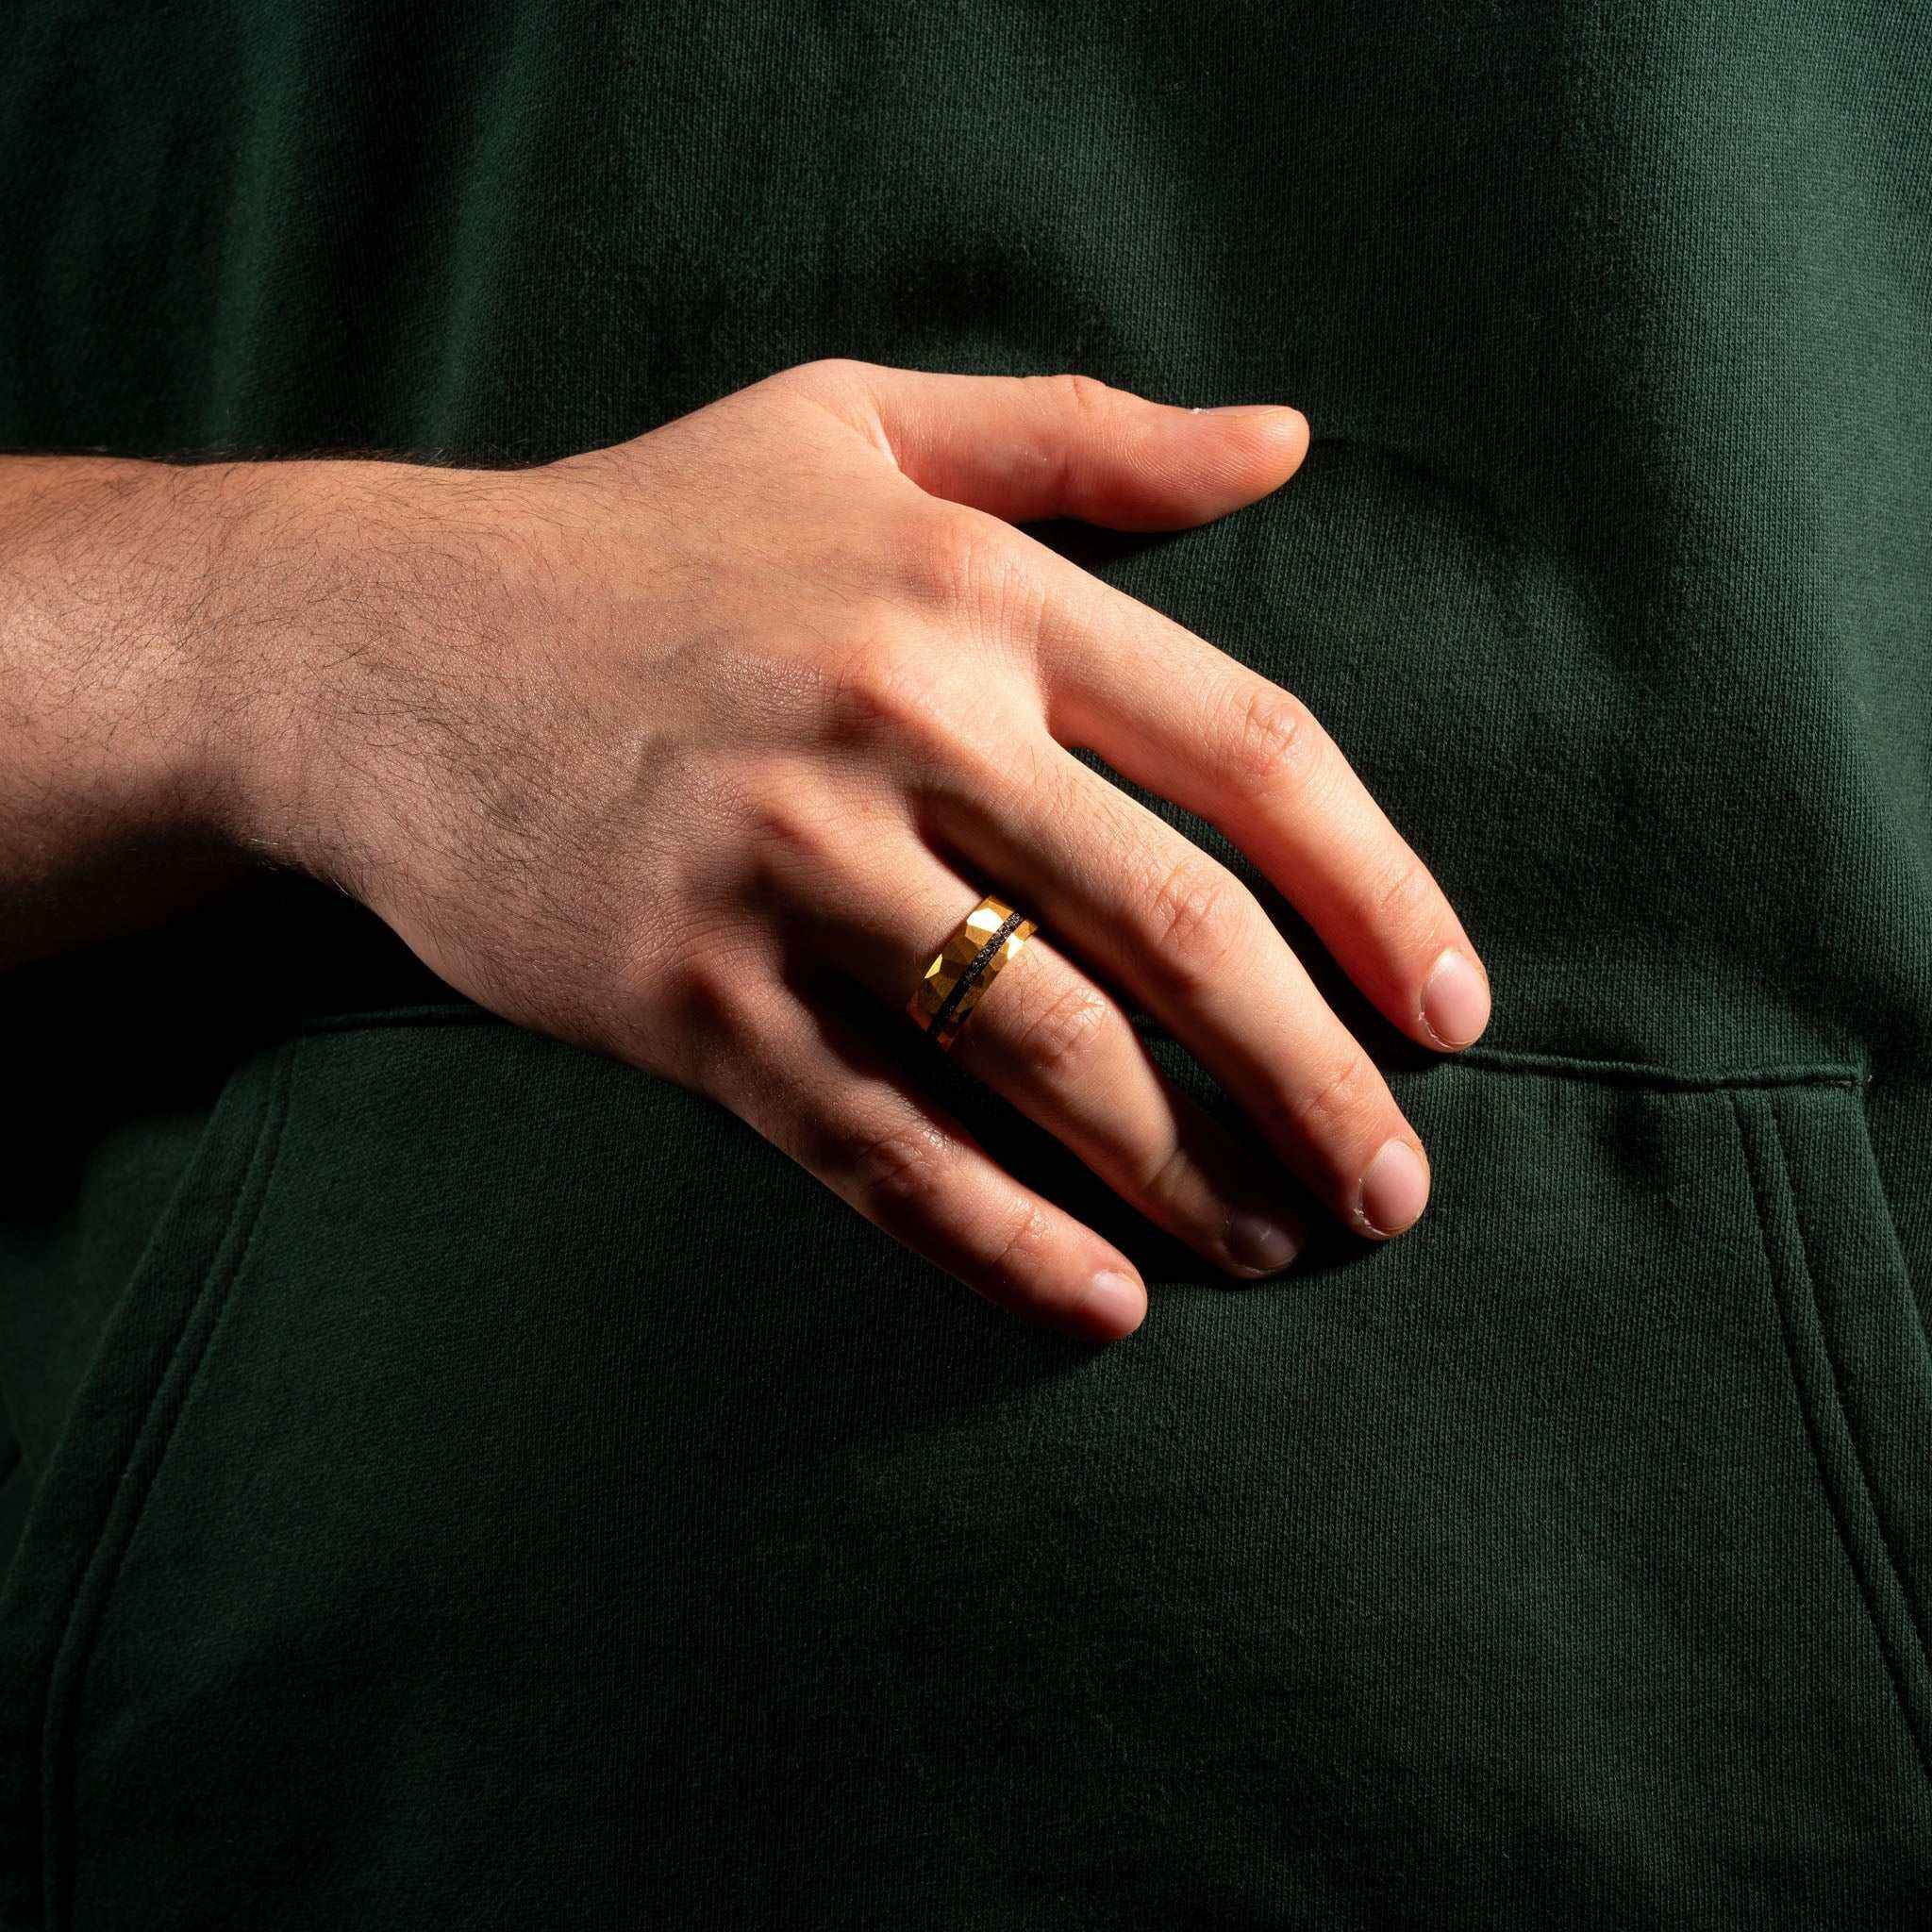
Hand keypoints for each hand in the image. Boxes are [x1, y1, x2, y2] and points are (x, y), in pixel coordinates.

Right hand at [234, 359, 1490, 1341]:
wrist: (374, 643)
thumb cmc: (637, 536)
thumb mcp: (857, 424)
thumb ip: (1082, 437)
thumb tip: (1280, 444)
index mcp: (973, 592)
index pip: (1250, 757)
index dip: (1380, 895)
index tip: (1448, 1008)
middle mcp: (895, 725)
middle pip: (1176, 931)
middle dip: (1316, 1076)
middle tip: (1394, 1186)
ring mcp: (784, 870)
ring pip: (1043, 1056)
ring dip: (1186, 1172)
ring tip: (1275, 1242)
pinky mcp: (687, 997)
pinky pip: (878, 1142)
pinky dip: (1000, 1236)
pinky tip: (1099, 1299)